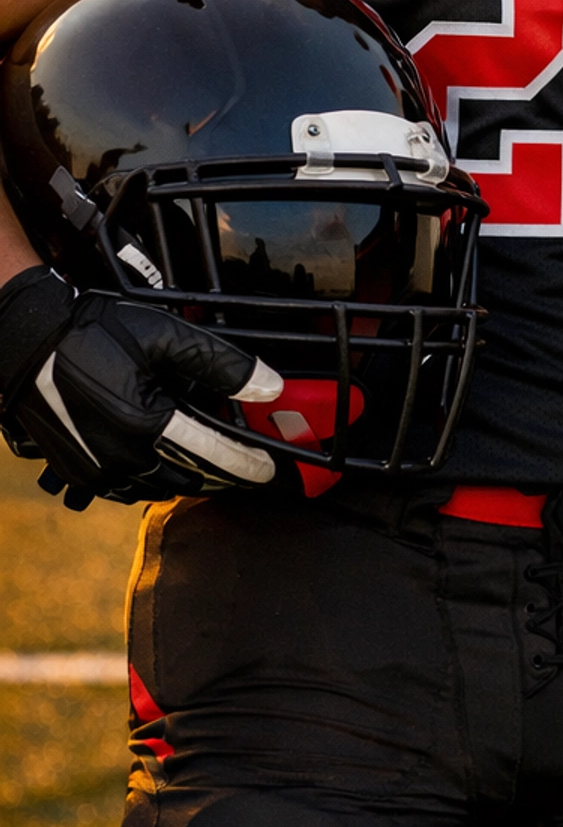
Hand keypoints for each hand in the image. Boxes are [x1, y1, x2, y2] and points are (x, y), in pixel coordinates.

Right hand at [0, 268, 281, 505]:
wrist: (28, 345)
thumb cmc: (95, 334)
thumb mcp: (165, 335)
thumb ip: (220, 363)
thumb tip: (269, 386)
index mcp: (149, 423)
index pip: (216, 457)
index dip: (249, 465)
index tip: (271, 470)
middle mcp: (125, 456)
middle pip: (191, 480)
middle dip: (223, 476)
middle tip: (246, 467)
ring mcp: (100, 470)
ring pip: (161, 488)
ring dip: (189, 479)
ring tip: (209, 464)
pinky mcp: (81, 474)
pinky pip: (128, 491)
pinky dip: (154, 480)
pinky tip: (165, 463)